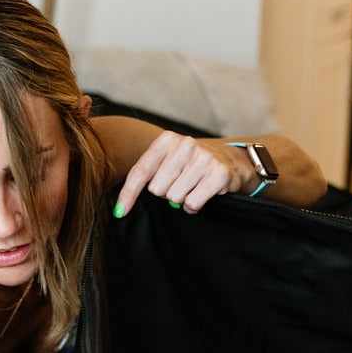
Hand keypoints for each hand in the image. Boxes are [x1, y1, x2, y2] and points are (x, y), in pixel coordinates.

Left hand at [114, 131, 248, 216]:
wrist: (231, 159)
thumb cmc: (191, 163)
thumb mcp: (168, 160)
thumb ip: (146, 174)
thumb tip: (121, 208)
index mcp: (168, 140)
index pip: (141, 171)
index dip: (128, 194)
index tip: (120, 212)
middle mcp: (185, 145)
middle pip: (157, 190)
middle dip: (166, 193)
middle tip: (180, 184)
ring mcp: (203, 159)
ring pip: (175, 198)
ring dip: (182, 199)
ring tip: (192, 187)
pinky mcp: (218, 174)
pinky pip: (192, 204)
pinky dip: (194, 206)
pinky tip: (202, 194)